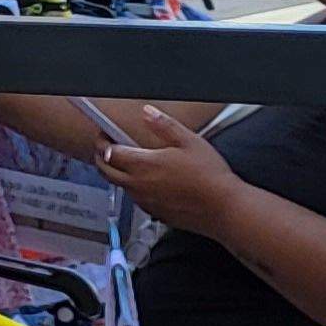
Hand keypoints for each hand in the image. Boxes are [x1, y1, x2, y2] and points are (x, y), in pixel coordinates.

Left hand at [97, 105, 249, 232]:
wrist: (224, 208)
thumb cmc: (210, 176)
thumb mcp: (189, 141)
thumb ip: (164, 125)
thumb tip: (148, 113)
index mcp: (142, 165)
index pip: (108, 152)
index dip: (102, 141)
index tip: (105, 134)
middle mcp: (138, 185)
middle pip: (105, 170)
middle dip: (101, 157)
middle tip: (106, 147)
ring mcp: (144, 201)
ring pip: (119, 186)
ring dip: (116, 173)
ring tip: (127, 162)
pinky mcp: (154, 213)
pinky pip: (135, 199)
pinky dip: (133, 188)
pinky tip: (147, 182)